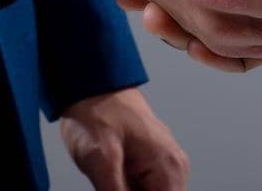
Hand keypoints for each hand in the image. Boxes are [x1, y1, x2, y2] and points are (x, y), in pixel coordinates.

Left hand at [59, 87, 187, 190]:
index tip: (115, 189)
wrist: (88, 81)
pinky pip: (143, 190)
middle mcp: (173, 167)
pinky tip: (109, 181)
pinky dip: (125, 190)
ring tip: (107, 177)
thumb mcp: (100, 159)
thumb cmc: (94, 109)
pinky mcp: (149, 165)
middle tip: (108, 183)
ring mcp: (162, 165)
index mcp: (169, 167)